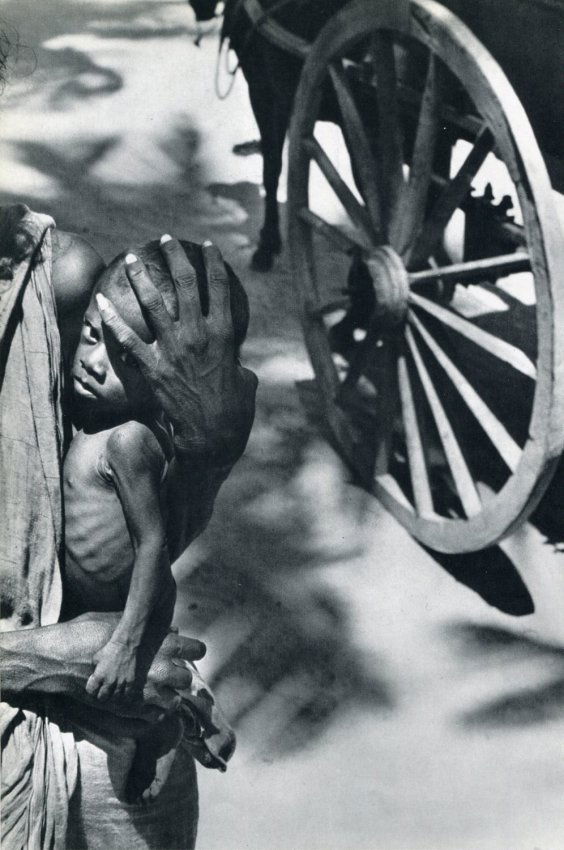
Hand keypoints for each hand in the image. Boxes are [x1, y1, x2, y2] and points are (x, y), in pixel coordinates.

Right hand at [0, 614, 205, 722]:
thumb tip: (171, 629)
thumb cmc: (88, 633)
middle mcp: (157, 668)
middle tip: (171, 672)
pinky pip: (155, 716)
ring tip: (159, 691)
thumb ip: (149, 628)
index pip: (194, 649)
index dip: (194, 650)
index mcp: (158, 643)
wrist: (62, 660)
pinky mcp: (129, 708)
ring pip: (174, 701)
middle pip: (187, 678)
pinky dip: (154, 711)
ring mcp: (144, 691)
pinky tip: (147, 704)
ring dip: (169, 696)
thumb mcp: (119, 622)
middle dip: (180, 676)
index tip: (191, 651)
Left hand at [86, 638, 137, 700]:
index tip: (93, 688)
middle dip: (101, 696)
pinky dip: (125, 697)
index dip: (91, 690)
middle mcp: (109, 681)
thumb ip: (94, 670)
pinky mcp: (130, 681)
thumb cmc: (108, 650)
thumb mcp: (96, 658)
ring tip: (112, 696)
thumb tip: (94, 677)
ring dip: (113, 697)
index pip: (91, 691)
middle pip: (102, 697)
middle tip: (102, 693)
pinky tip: (123, 696)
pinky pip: (128, 694)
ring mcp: (120, 682)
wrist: (124, 645)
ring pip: (115, 698)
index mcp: (99, 676)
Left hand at [96, 236, 256, 466]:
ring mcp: (173, 349)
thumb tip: (235, 360)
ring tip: (131, 258)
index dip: (213, 263)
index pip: (218, 288)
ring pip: (153, 302)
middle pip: (185, 283)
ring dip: (140, 276)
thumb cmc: (233, 411)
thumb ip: (236, 362)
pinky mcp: (152, 367)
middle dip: (175, 257)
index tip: (207, 246)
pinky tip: (101, 302)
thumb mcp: (245, 380)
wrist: (211, 436)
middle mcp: (198, 334)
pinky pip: (128, 338)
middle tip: (165, 241)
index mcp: (223, 334)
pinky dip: (112, 319)